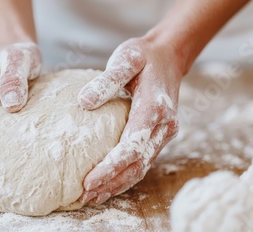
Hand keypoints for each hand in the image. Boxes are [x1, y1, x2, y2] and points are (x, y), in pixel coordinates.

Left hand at [77, 37, 180, 204]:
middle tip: (85, 195)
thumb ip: (106, 80)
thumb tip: (84, 102)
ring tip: (92, 197)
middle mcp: (164, 125)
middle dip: (111, 181)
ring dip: (118, 184)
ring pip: (142, 166)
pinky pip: (143, 161)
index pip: (133, 145)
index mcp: (155, 107)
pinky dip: (126, 176)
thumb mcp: (125, 58)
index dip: (111, 166)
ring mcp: (164, 132)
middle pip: (138, 163)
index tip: (89, 179)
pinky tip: (109, 185)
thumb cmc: (143, 56)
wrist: (168, 55)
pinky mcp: (159, 135)